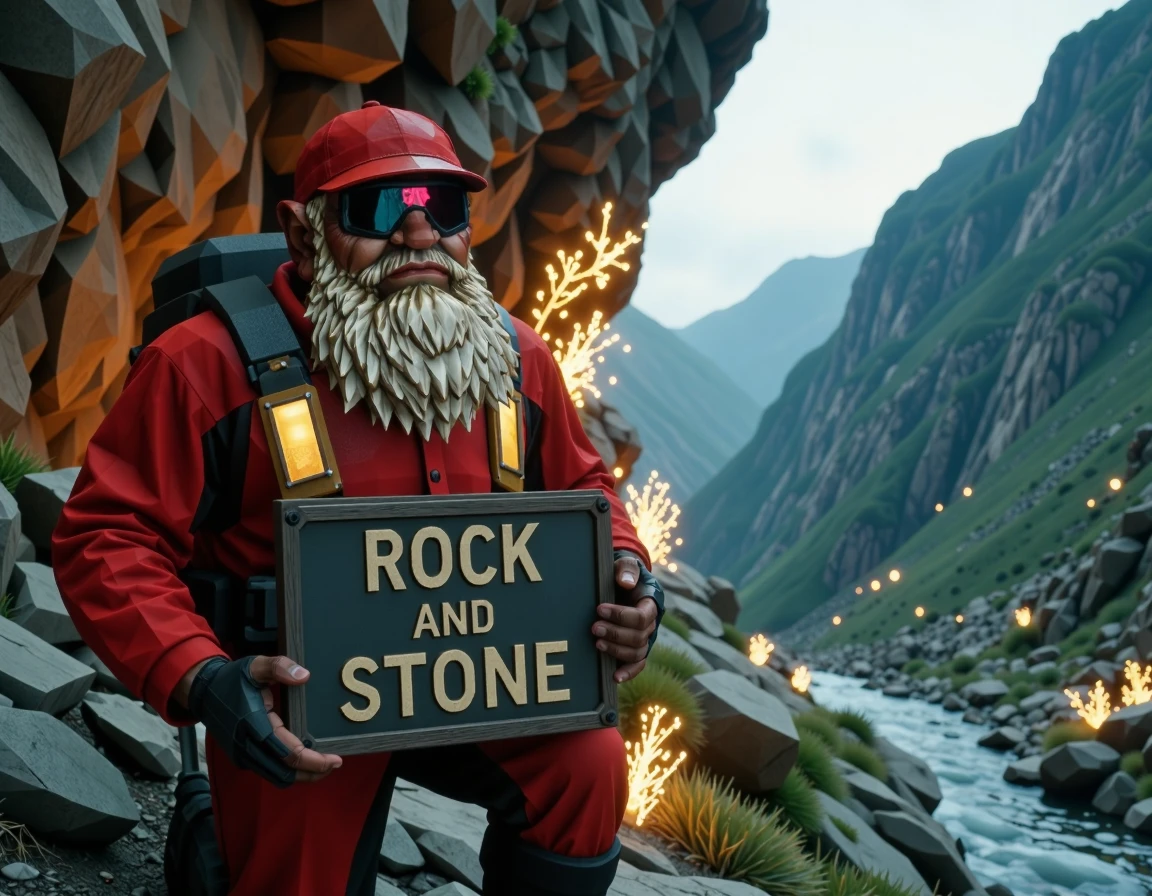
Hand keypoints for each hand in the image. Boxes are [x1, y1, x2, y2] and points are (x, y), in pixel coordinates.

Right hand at [187, 655, 341, 786]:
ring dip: (300, 776)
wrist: (202, 691)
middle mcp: (246, 746)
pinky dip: (287, 771)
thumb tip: (304, 676)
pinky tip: (303, 760)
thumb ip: (279, 667)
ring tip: (323, 766)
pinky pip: (268, 771)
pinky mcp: (241, 757)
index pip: (288, 753)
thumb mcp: (255, 665)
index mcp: (253, 724)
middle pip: (285, 773)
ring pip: (276, 777)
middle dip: (312, 773)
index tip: (336, 759)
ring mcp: (242, 755)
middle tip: (334, 764)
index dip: (313, 761)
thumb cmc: (232, 678)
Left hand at [592, 553, 658, 683]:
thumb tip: (625, 583)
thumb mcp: (625, 564)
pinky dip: (628, 672)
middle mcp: (650, 624)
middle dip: (615, 634)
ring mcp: (644, 638)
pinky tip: (615, 677)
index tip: (599, 609)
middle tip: (594, 627)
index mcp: (651, 603)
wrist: (623, 583)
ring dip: (616, 650)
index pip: (641, 616)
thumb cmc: (624, 573)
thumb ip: (627, 569)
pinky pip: (638, 664)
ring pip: (637, 652)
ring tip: (597, 643)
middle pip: (638, 637)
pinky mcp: (636, 648)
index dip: (621, 616)